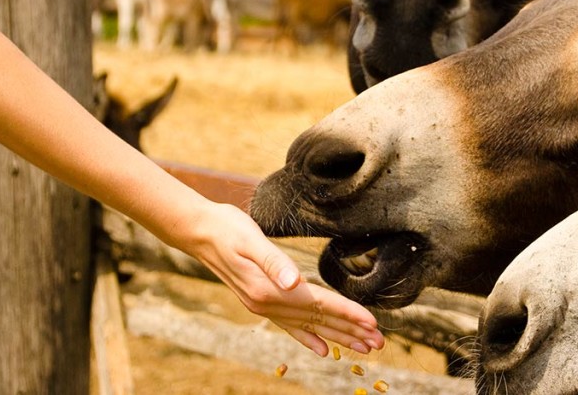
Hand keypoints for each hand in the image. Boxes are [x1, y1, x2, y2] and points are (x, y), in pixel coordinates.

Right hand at [188, 202, 385, 356]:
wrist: (199, 232)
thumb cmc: (228, 229)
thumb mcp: (252, 239)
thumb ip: (275, 262)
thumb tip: (295, 282)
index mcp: (270, 290)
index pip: (318, 304)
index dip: (347, 314)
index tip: (372, 324)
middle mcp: (267, 303)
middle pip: (318, 320)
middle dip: (350, 331)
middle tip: (379, 343)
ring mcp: (263, 305)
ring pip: (308, 326)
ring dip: (336, 336)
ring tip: (362, 347)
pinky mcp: (260, 300)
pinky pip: (290, 325)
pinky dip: (309, 337)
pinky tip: (322, 348)